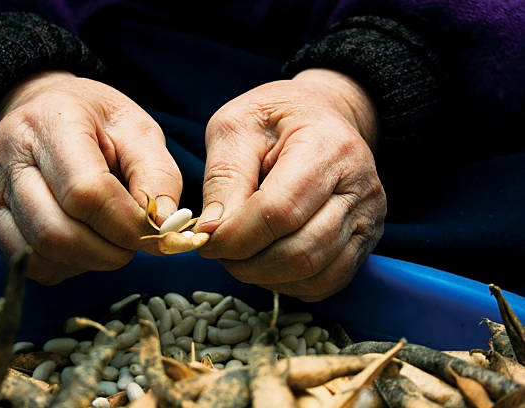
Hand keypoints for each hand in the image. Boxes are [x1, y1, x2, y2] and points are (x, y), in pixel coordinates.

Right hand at [0, 71, 181, 283]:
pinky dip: (65, 265)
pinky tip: (83, 243)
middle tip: (135, 243)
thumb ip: (158, 176)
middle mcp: (8, 154)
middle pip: (56, 232)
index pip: (85, 192)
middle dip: (108, 252)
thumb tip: (166, 227)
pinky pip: (27, 263)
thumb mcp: (138, 131)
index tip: (153, 233)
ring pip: (38, 254)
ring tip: (111, 241)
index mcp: (51, 122)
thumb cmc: (98, 121)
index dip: (125, 224)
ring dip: (88, 261)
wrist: (45, 109)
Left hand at [195, 69, 385, 300]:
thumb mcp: (237, 127)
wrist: (323, 115)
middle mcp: (360, 187)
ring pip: (315, 273)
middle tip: (219, 252)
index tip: (206, 239)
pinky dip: (290, 284)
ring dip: (266, 276)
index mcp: (328, 147)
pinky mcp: (366, 241)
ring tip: (239, 257)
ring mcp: (369, 218)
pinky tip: (267, 264)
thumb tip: (211, 231)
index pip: (281, 211)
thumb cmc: (277, 118)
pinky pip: (328, 282)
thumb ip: (223, 177)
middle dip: (247, 263)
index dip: (237, 236)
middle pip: (301, 251)